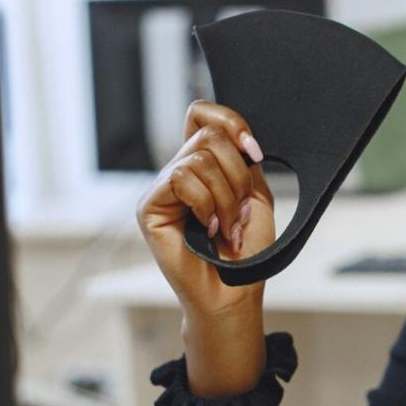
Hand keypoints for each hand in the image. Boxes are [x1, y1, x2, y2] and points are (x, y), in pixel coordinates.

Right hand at [135, 100, 276, 318]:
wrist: (236, 291)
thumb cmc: (247, 250)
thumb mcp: (255, 195)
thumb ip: (243, 160)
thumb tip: (235, 136)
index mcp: (204, 164)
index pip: (203, 114)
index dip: (232, 122)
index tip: (254, 152)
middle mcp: (179, 171)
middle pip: (209, 134)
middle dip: (238, 175)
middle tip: (241, 211)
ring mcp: (162, 189)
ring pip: (199, 159)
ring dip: (226, 199)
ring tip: (228, 228)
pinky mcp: (149, 207)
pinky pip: (181, 179)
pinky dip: (206, 205)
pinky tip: (209, 230)